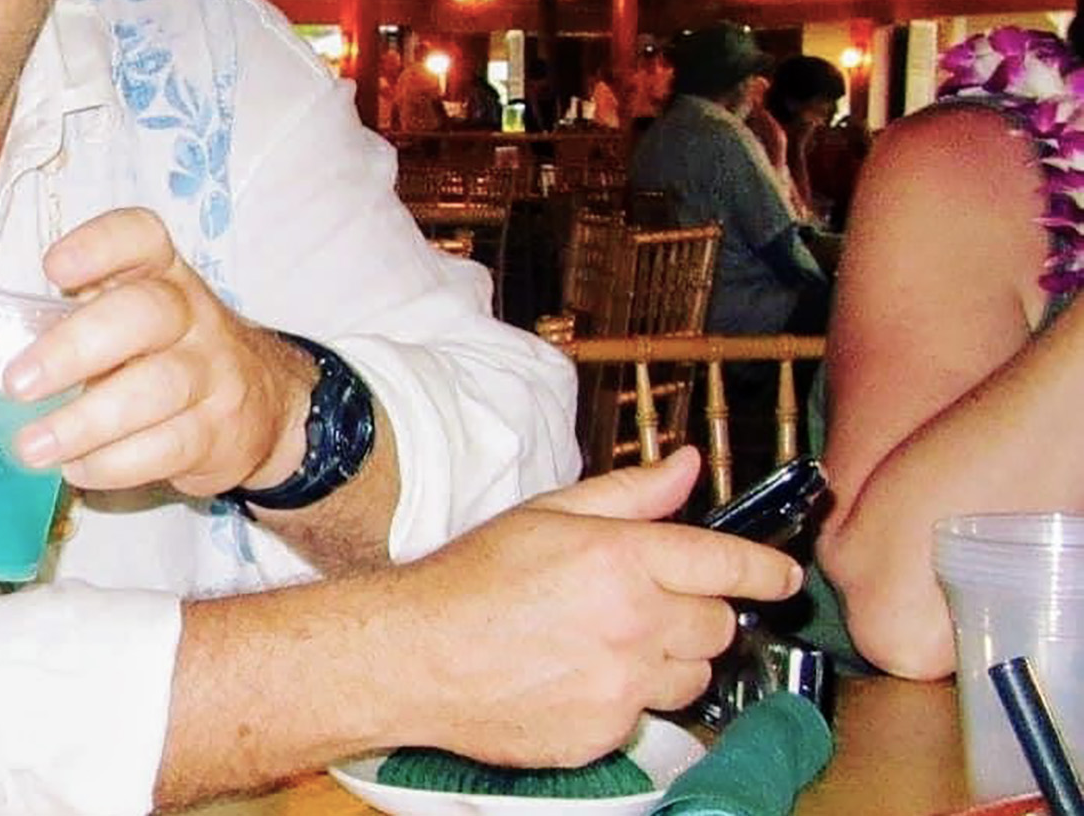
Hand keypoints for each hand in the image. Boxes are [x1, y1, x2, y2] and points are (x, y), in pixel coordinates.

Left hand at [3, 207, 308, 495]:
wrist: (260, 404)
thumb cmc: (160, 354)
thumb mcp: (115, 326)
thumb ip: (53, 329)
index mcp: (160, 273)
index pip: (141, 237)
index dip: (99, 246)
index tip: (54, 270)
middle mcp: (191, 314)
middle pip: (145, 315)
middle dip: (75, 348)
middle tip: (18, 384)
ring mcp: (211, 373)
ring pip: (156, 390)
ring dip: (85, 421)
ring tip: (31, 446)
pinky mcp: (218, 432)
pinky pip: (166, 448)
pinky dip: (114, 463)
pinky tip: (76, 469)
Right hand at [376, 449, 803, 765]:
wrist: (415, 656)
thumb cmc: (471, 579)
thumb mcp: (547, 514)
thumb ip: (629, 493)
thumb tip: (687, 465)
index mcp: (622, 558)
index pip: (728, 564)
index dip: (765, 570)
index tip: (782, 577)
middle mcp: (634, 622)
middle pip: (719, 625)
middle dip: (698, 612)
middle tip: (647, 605)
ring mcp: (624, 684)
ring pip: (694, 676)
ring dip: (670, 660)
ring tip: (608, 644)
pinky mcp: (607, 732)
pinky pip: (648, 715)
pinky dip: (627, 697)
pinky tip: (577, 676)